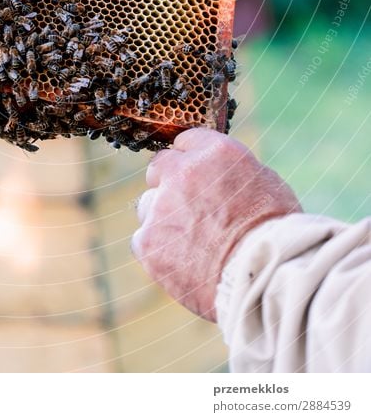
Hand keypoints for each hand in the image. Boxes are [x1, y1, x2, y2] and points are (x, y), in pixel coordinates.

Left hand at [131, 128, 300, 320]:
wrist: (266, 277)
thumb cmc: (276, 233)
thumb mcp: (264, 182)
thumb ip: (230, 172)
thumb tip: (219, 175)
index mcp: (213, 152)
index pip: (185, 142)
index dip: (191, 161)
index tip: (196, 177)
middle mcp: (181, 172)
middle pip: (159, 168)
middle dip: (169, 184)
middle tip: (188, 209)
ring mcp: (160, 207)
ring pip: (148, 206)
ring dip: (162, 219)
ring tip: (192, 244)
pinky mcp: (147, 241)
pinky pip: (143, 240)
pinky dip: (159, 251)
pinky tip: (184, 263)